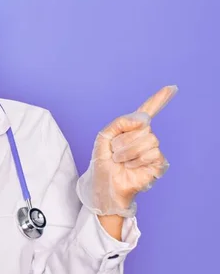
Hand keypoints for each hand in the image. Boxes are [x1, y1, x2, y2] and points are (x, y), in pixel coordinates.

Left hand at [77, 85, 177, 216]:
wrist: (104, 185)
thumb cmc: (103, 163)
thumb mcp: (103, 138)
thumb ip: (119, 123)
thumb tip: (141, 119)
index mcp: (131, 129)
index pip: (147, 111)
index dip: (159, 99)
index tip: (171, 88)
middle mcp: (144, 137)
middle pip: (142, 126)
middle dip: (123, 140)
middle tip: (115, 152)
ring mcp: (152, 150)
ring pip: (147, 140)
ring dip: (128, 151)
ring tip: (120, 160)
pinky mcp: (158, 164)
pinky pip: (152, 153)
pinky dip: (136, 161)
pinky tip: (131, 167)